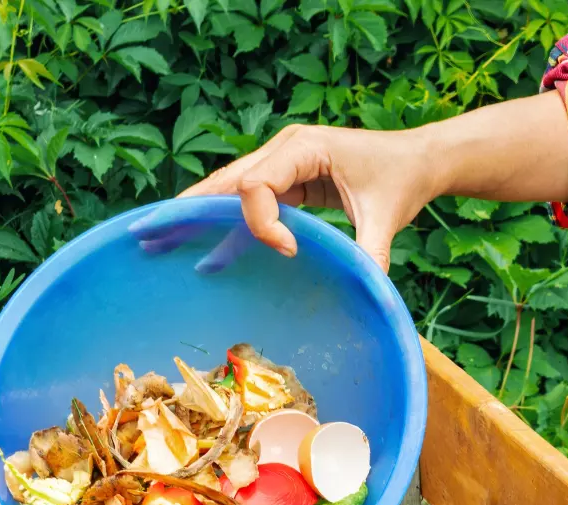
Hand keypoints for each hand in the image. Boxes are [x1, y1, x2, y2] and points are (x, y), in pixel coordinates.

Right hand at [180, 124, 440, 271]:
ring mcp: (282, 165)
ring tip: (156, 243)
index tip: (290, 251)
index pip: (256, 181)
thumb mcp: (386, 216)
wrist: (417, 161)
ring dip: (198, 217)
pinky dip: (227, 229)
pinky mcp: (287, 183)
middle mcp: (284, 151)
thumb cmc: (401, 179)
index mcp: (303, 147)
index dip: (260, 220)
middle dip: (190, 210)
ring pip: (230, 192)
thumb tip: (366, 295)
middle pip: (226, 180)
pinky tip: (205, 259)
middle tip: (150, 234)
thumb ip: (370, 253)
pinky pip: (249, 205)